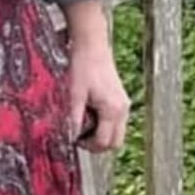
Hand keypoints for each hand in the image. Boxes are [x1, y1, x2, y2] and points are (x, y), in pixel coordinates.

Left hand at [67, 35, 129, 153]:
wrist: (92, 47)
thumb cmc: (83, 67)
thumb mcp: (74, 94)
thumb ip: (74, 118)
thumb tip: (70, 136)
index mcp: (112, 110)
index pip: (104, 141)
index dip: (88, 146)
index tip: (75, 141)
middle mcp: (123, 110)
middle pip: (115, 142)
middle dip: (98, 145)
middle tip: (80, 139)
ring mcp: (125, 105)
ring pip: (118, 133)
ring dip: (102, 135)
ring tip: (84, 125)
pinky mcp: (122, 100)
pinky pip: (117, 122)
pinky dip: (106, 125)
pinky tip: (91, 115)